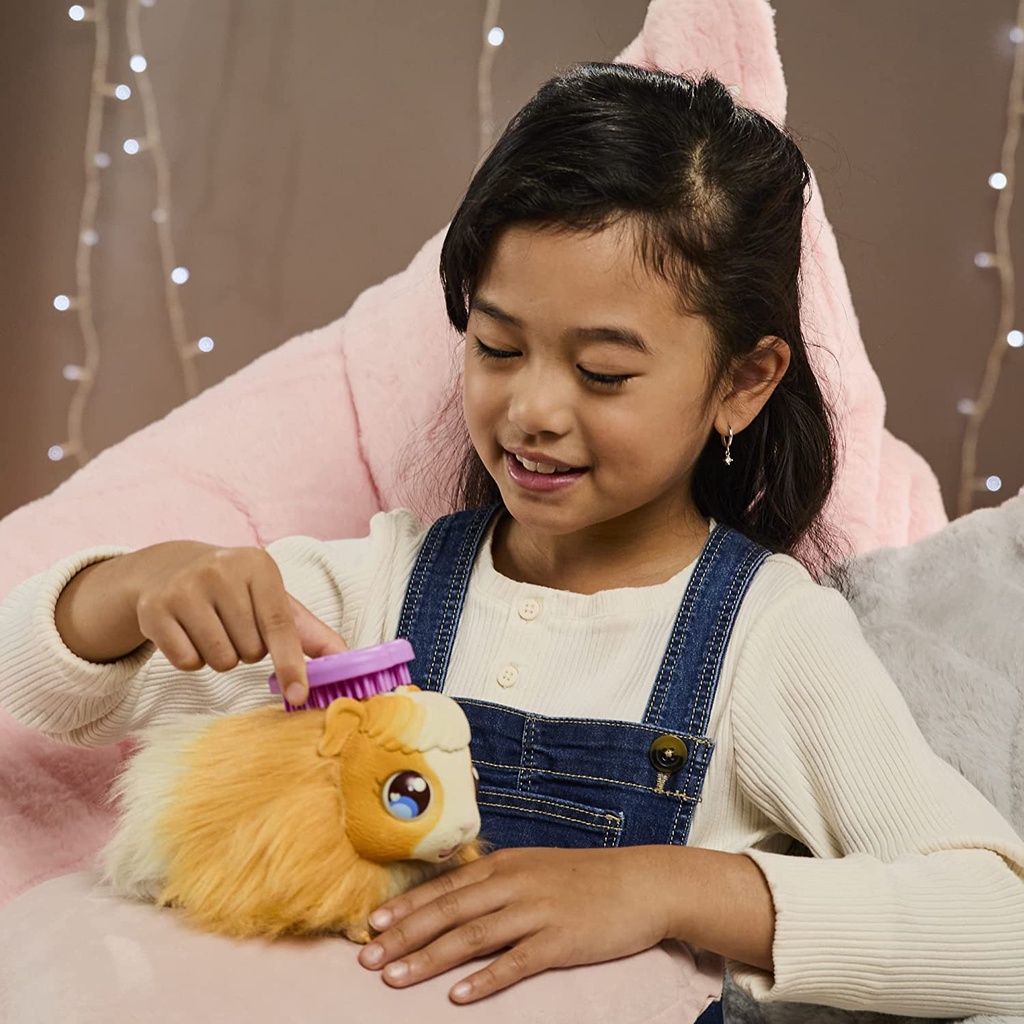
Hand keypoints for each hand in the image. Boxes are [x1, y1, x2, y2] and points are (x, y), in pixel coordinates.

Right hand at [124, 541, 347, 702]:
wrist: (172, 568)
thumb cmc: (237, 592)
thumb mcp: (275, 601)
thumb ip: (311, 633)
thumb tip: (347, 660)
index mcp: (259, 566)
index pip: (280, 626)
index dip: (292, 664)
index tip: (300, 695)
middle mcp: (220, 571)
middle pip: (250, 650)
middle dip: (248, 650)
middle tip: (235, 625)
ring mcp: (184, 588)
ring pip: (220, 660)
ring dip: (222, 657)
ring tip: (213, 628)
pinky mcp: (154, 609)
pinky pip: (187, 662)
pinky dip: (191, 658)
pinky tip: (188, 633)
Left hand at [356, 846, 673, 1003]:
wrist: (641, 882)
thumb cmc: (585, 877)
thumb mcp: (535, 867)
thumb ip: (496, 881)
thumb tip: (453, 899)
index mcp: (505, 864)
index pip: (444, 888)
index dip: (406, 908)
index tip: (372, 926)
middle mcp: (514, 883)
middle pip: (448, 911)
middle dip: (404, 936)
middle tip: (368, 959)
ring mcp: (536, 911)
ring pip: (472, 936)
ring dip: (430, 958)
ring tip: (396, 978)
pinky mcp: (560, 940)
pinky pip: (515, 962)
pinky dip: (484, 980)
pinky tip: (459, 998)